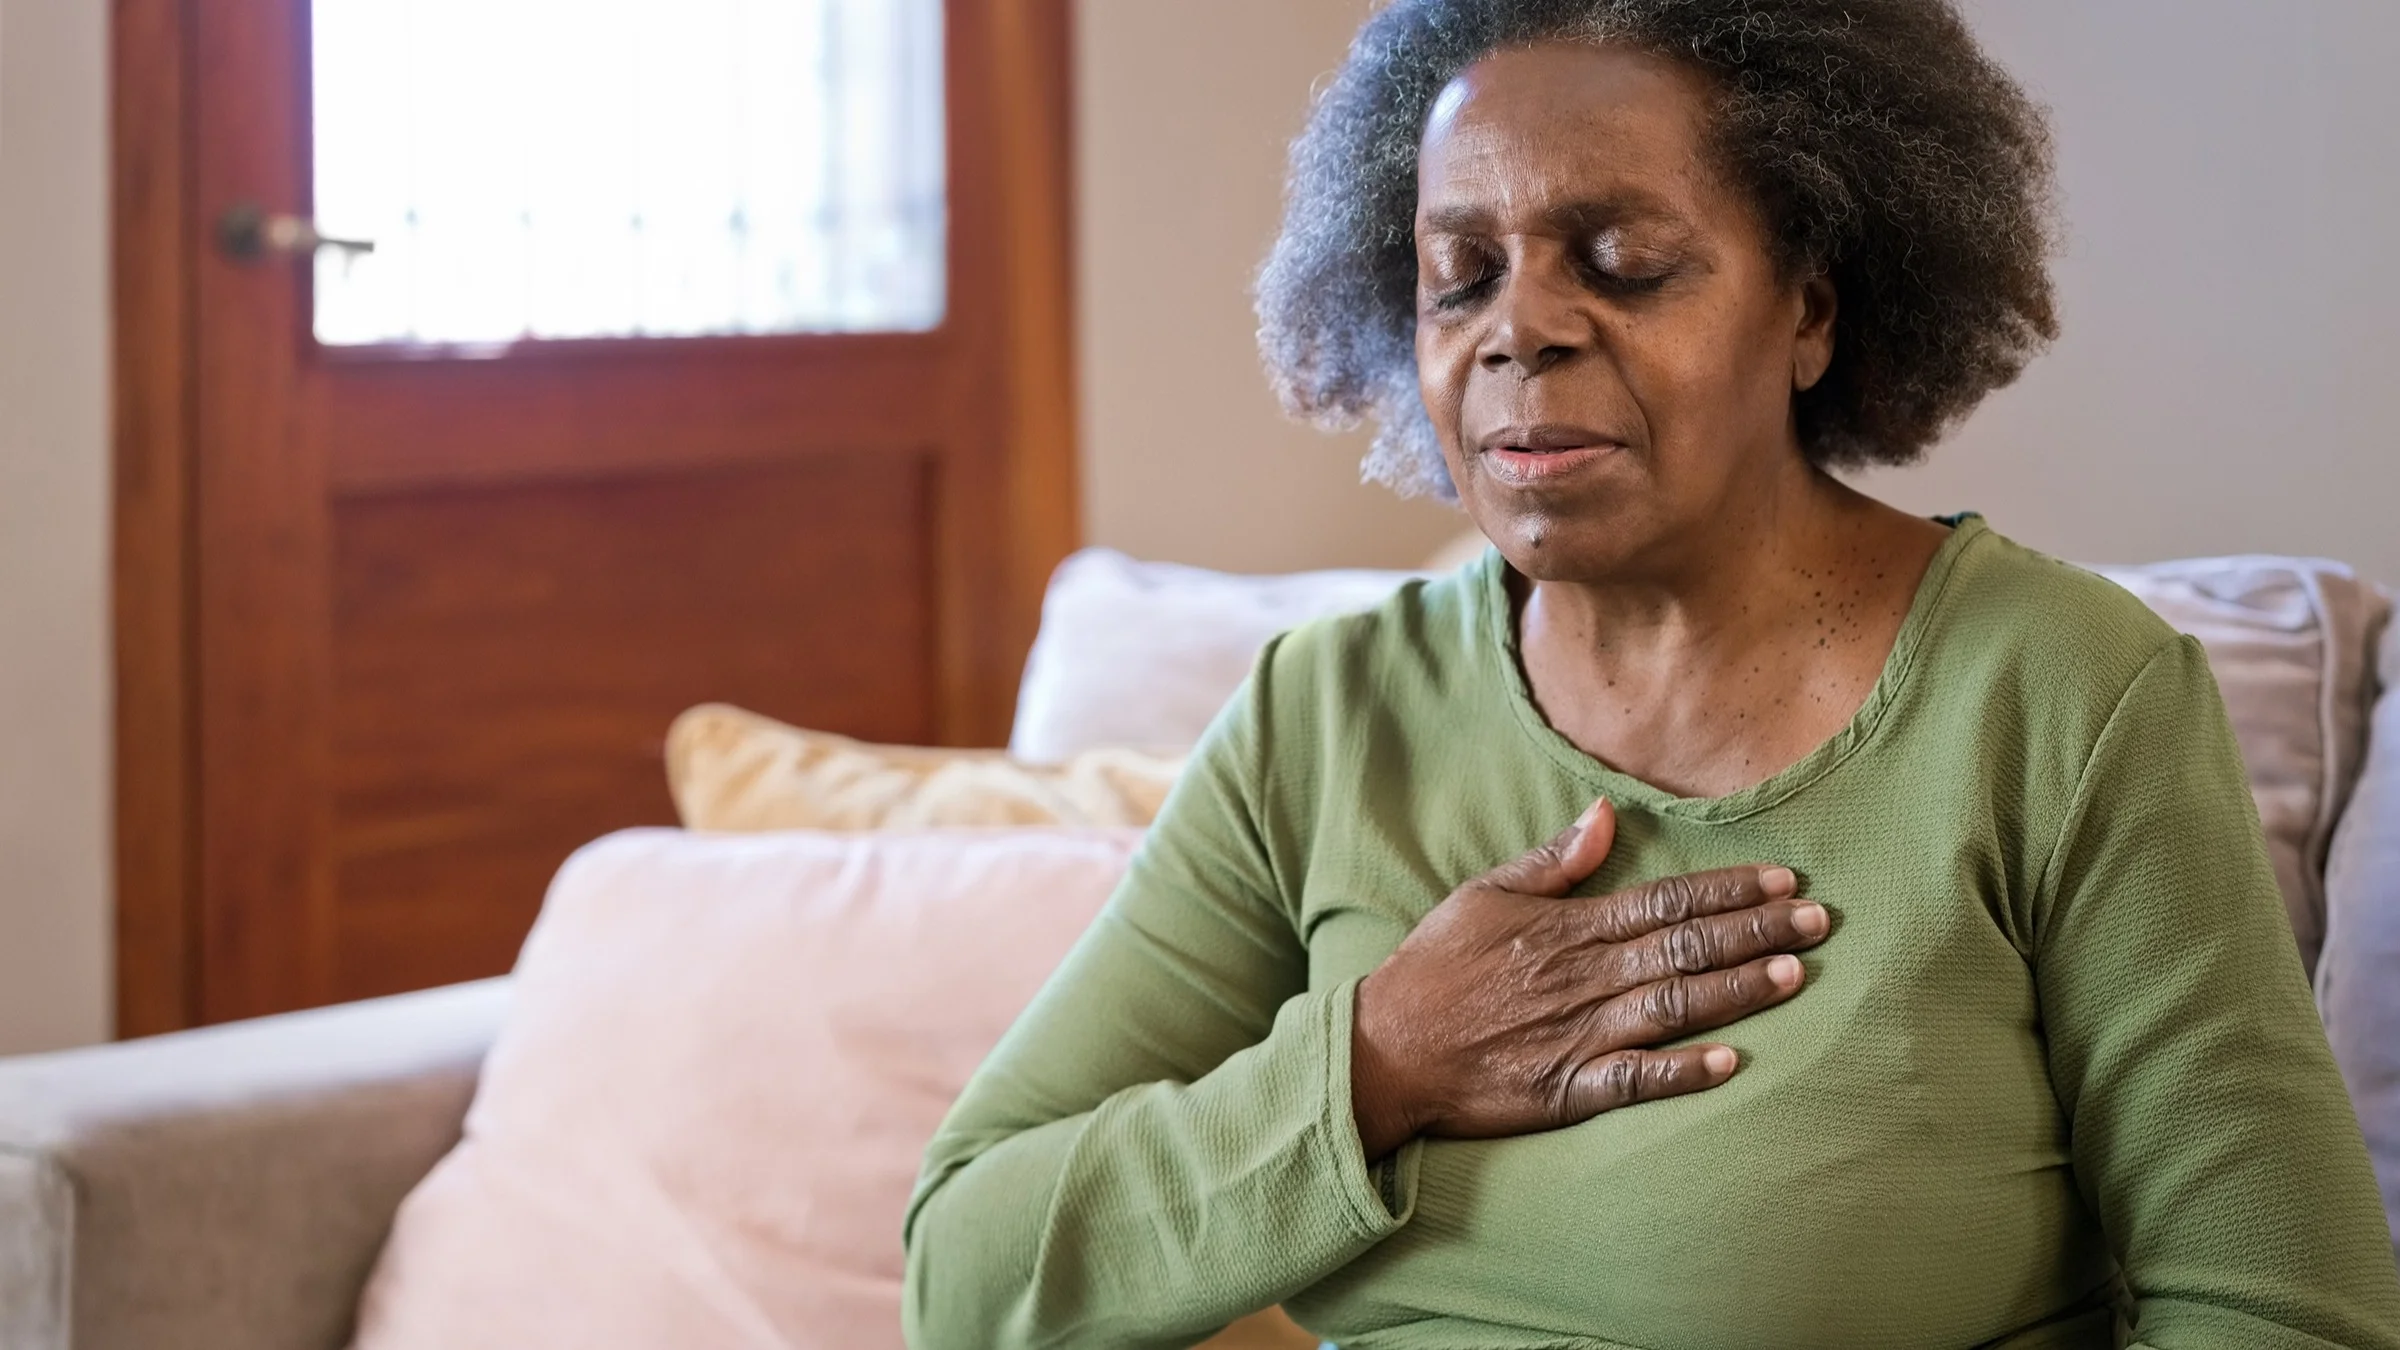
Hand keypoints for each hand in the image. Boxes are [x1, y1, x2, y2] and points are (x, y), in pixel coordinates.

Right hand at [1350, 797, 1824, 1158]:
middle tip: (1820, 922)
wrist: (1383, 1050)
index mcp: (1568, 929)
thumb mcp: (1483, 895)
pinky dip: (1680, 1073)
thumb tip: (1604, 815)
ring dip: (1737, 990)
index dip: (1729, 890)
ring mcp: (1577, 1036)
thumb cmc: (1433, 969)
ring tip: (1795, 974)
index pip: (1664, 900)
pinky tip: (1729, 1065)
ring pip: (1674, 1007)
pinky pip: (1632, 1081)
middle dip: (1756, 932)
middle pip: (1684, 948)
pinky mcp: (1564, 1091)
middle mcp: (1582, 978)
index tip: (1785, 881)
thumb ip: (1551, 861)